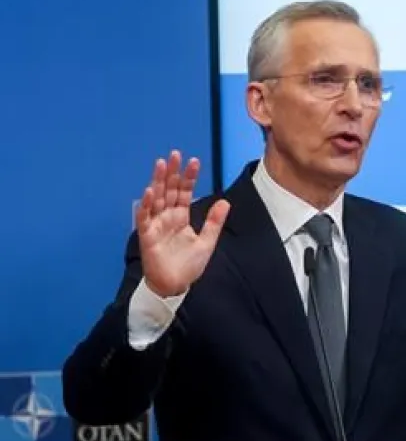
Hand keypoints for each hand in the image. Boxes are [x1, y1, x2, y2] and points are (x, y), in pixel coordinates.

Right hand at [135, 150, 229, 297]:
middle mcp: (167, 217)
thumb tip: (225, 201)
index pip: (185, 192)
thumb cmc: (189, 265)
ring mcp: (156, 224)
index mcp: (181, 217)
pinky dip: (146, 205)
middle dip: (172, 172)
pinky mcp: (147, 235)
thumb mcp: (207, 242)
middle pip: (169, 190)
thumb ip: (215, 222)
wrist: (175, 285)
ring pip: (156, 199)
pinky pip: (145, 218)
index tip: (195, 161)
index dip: (189, 177)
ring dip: (158, 181)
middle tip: (175, 154)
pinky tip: (150, 191)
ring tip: (161, 164)